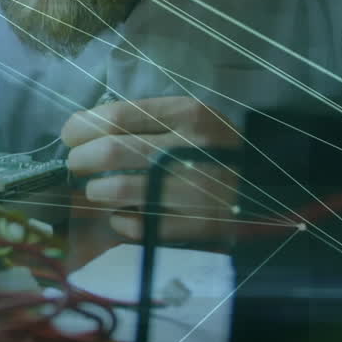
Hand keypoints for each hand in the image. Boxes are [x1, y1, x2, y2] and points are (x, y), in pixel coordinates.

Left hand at [61, 96, 242, 243]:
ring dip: (96, 192)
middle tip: (76, 164)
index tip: (69, 135)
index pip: (116, 116)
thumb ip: (145, 119)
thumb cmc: (217, 147)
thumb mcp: (191, 117)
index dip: (82, 126)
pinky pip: (140, 227)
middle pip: (110, 153)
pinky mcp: (198, 226)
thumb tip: (84, 129)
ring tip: (97, 191)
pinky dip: (121, 222)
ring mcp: (195, 190)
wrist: (271, 183)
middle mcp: (192, 149)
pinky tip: (122, 216)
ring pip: (118, 191)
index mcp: (188, 114)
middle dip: (80, 160)